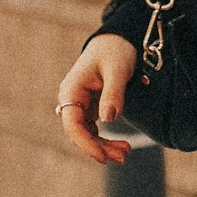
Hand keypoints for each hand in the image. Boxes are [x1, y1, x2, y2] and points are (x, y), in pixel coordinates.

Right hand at [56, 33, 138, 164]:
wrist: (116, 39)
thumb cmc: (115, 50)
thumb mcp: (118, 70)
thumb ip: (113, 93)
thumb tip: (108, 120)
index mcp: (71, 90)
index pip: (73, 124)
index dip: (86, 143)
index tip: (102, 156)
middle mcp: (71, 99)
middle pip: (79, 133)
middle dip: (99, 147)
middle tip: (123, 156)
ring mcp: (79, 104)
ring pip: (86, 134)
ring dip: (103, 146)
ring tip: (125, 153)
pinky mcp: (89, 107)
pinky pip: (93, 129)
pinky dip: (105, 139)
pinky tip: (120, 146)